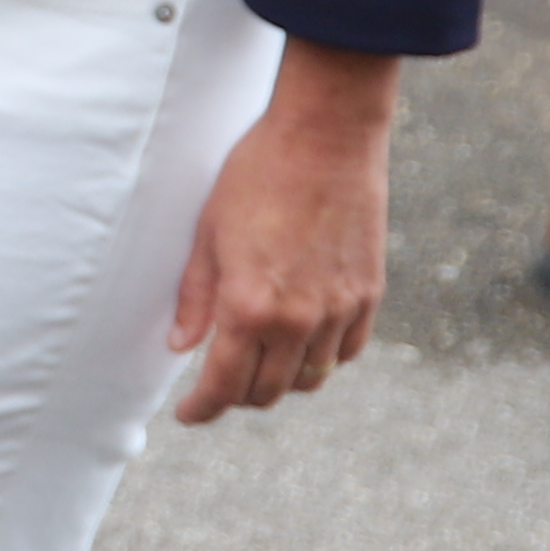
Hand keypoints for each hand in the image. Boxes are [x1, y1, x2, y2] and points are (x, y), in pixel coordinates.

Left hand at [165, 40, 396, 423]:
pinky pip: (345, 352)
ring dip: (281, 381)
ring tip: (259, 364)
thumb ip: (196, 296)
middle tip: (218, 385)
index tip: (189, 414)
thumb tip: (181, 346)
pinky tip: (303, 344)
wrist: (325, 136)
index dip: (203, 409)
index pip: (224, 385)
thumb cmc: (256, 174)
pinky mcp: (368, 295)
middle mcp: (298, 319)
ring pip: (310, 379)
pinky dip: (321, 359)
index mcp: (250, 306)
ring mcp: (339, 309)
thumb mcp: (208, 232)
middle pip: (268, 391)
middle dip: (237, 397)